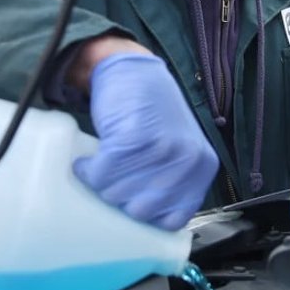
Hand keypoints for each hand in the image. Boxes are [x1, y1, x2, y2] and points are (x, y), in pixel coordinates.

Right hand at [71, 52, 217, 230]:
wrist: (131, 70)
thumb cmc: (151, 113)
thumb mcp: (176, 148)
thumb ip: (171, 183)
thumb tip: (145, 219)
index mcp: (202, 168)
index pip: (173, 219)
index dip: (145, 216)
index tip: (130, 202)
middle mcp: (186, 160)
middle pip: (141, 211)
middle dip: (119, 200)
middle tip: (112, 180)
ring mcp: (161, 149)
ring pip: (117, 195)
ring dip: (100, 184)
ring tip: (100, 165)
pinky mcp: (132, 139)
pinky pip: (100, 175)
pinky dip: (87, 170)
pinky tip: (89, 160)